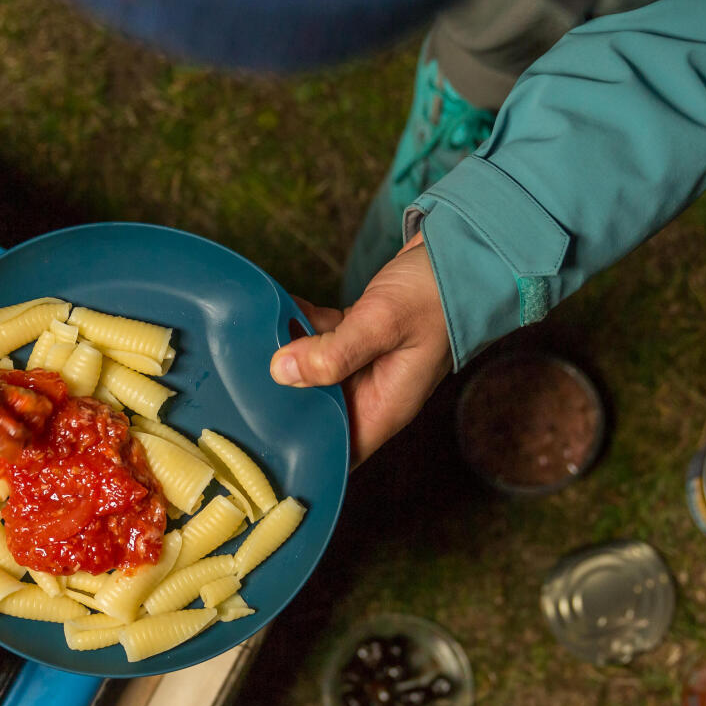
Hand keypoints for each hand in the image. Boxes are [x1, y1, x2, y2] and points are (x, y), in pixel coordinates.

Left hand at [270, 235, 452, 464]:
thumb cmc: (435, 293)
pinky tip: (281, 310)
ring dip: (289, 358)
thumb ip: (333, 352)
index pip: (338, 452)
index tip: (261, 443)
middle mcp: (375, 392)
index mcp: (385, 406)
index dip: (302, 456)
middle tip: (242, 385)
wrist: (464, 250)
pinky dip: (302, 328)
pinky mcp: (362, 335)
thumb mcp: (382, 323)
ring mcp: (368, 364)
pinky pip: (322, 341)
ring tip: (255, 342)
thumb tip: (280, 371)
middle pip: (318, 413)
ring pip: (315, 374)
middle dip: (283, 400)